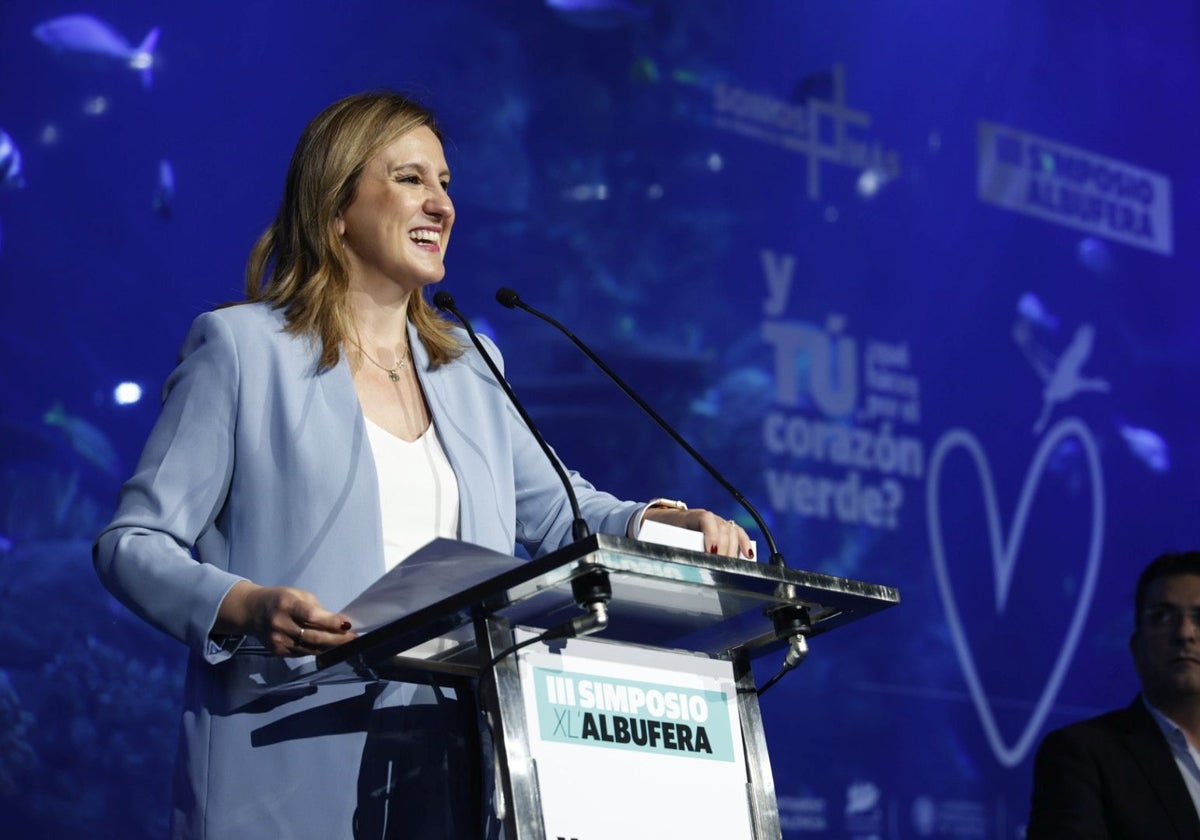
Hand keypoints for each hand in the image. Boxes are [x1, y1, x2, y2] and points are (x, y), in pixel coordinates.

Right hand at [216, 581, 357, 655]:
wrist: (252, 611)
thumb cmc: (280, 599)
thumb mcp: (297, 595)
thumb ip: (316, 608)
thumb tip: (338, 622)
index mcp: (287, 605)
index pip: (311, 615)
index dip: (330, 622)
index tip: (347, 625)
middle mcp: (280, 624)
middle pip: (313, 636)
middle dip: (337, 639)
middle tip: (354, 639)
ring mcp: (278, 641)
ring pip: (310, 648)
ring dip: (330, 647)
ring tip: (346, 644)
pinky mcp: (277, 652)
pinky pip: (303, 653)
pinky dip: (317, 650)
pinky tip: (328, 647)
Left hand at [642, 506, 753, 559]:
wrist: (664, 523)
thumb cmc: (664, 532)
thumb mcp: (665, 538)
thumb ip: (673, 547)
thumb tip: (679, 565)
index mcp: (690, 516)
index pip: (706, 519)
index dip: (712, 535)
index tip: (712, 552)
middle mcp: (707, 517)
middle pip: (722, 528)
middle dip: (723, 549)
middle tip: (719, 567)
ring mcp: (717, 522)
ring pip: (732, 532)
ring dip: (732, 551)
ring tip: (728, 567)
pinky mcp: (724, 530)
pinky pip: (738, 533)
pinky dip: (744, 544)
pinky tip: (748, 556)